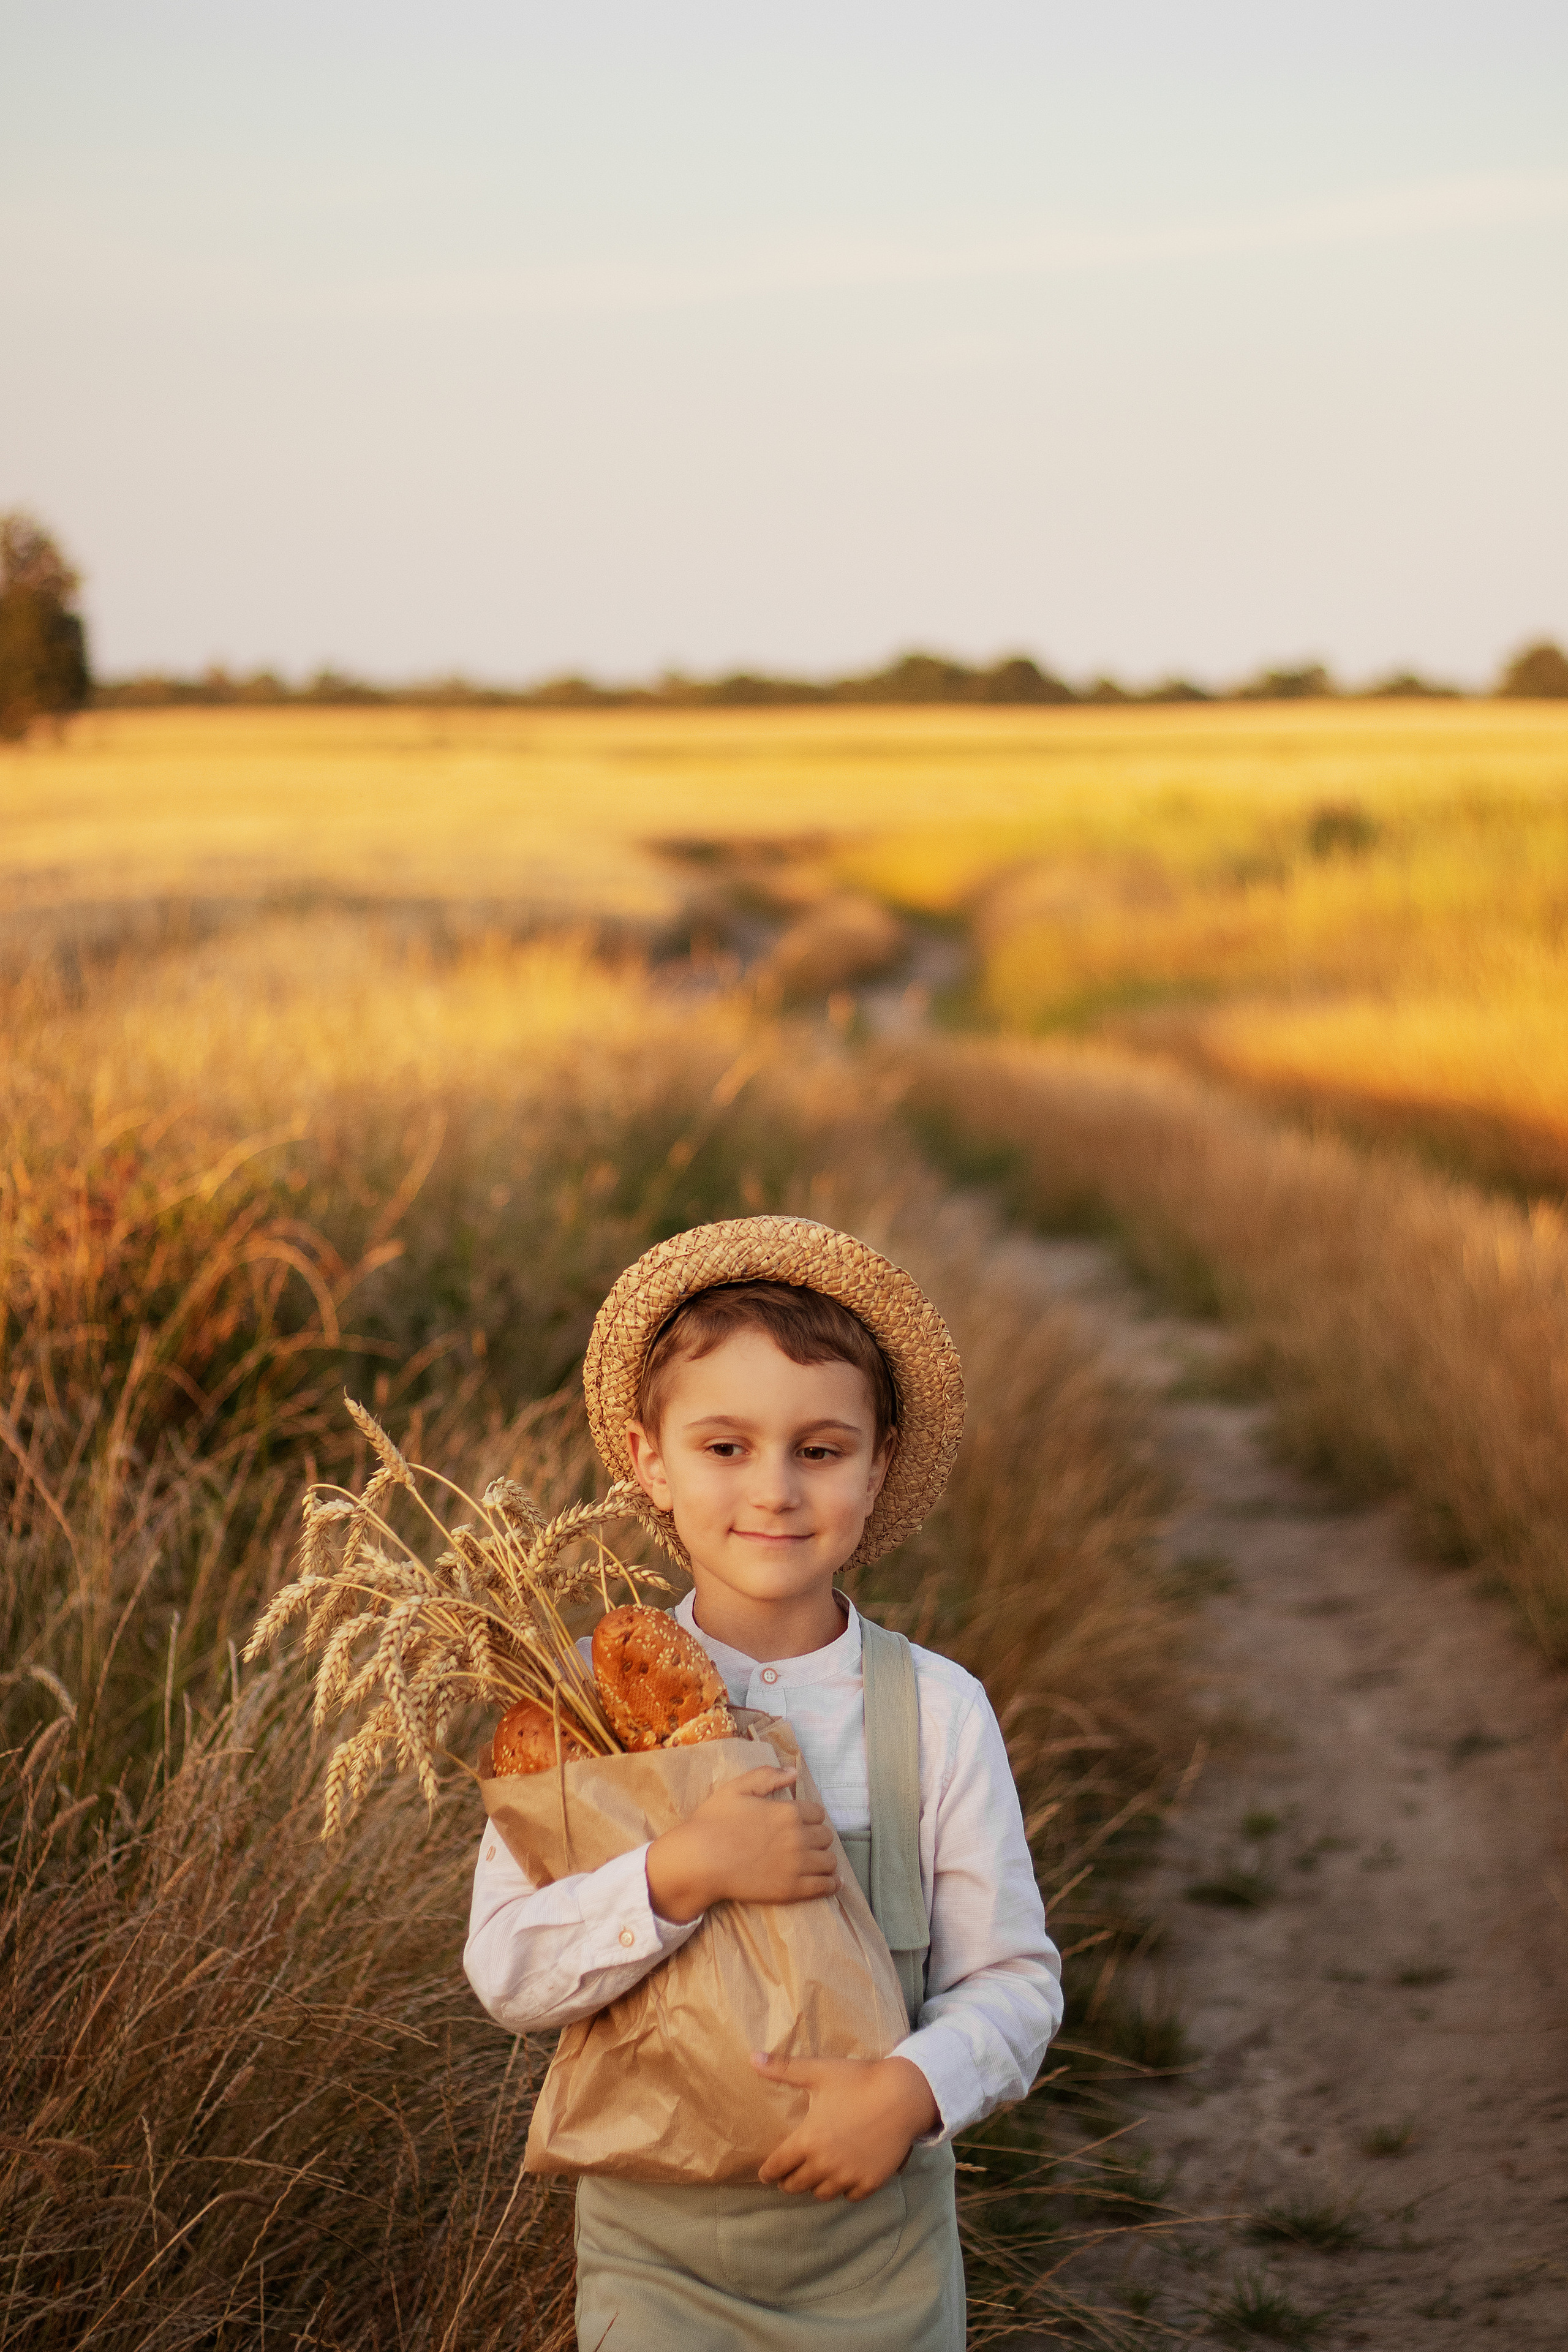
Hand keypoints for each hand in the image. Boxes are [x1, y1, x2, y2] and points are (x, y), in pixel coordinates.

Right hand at [644, 1765, 837, 1924]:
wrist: (699, 1861)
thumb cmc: (713, 1822)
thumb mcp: (736, 1788)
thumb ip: (767, 1776)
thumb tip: (793, 1772)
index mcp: (788, 1812)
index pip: (817, 1812)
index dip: (809, 1816)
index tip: (801, 1821)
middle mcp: (798, 1838)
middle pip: (825, 1836)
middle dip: (817, 1836)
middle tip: (805, 1841)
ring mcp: (796, 1866)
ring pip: (829, 1861)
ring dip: (824, 1858)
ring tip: (817, 1861)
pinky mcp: (791, 1890)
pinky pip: (824, 1887)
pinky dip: (832, 1884)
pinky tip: (833, 1882)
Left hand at [752, 2053, 939, 2200]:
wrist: (904, 2095)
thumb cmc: (859, 2080)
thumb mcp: (819, 2071)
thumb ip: (783, 2069)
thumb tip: (752, 2058)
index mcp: (808, 2140)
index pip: (777, 2167)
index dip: (768, 2172)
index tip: (766, 2174)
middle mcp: (825, 2164)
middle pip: (796, 2186)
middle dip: (788, 2181)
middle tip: (788, 2176)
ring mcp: (848, 2176)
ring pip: (822, 2194)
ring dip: (815, 2186)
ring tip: (815, 2177)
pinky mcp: (870, 2182)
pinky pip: (850, 2197)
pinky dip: (844, 2190)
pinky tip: (844, 2178)